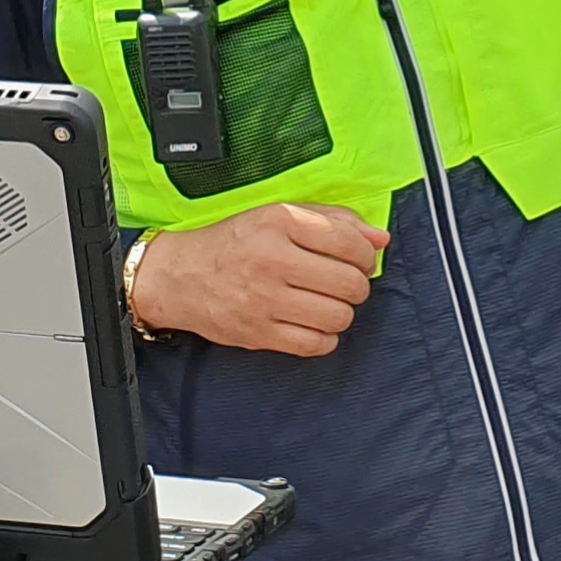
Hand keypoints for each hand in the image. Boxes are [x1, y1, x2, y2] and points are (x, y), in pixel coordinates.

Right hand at [130, 204, 387, 357]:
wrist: (179, 276)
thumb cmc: (233, 243)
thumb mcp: (278, 216)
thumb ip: (333, 221)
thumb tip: (381, 239)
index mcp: (279, 223)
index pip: (349, 242)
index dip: (365, 255)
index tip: (359, 260)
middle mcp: (272, 259)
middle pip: (350, 283)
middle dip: (356, 286)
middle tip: (343, 283)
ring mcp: (264, 300)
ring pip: (338, 317)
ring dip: (341, 313)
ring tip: (327, 303)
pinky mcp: (258, 333)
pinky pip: (316, 344)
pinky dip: (324, 337)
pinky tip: (313, 324)